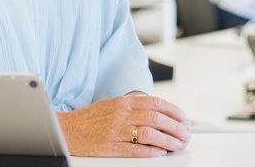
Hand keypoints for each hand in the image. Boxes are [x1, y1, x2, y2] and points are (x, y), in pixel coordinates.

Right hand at [57, 95, 189, 156]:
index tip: (184, 118)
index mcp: (124, 102)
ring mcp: (117, 131)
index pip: (156, 103)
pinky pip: (136, 150)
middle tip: (186, 134)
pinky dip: (151, 152)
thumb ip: (133, 106)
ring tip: (177, 145)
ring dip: (168, 141)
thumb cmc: (90, 118)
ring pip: (150, 134)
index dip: (174, 111)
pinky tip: (161, 153)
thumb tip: (157, 111)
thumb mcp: (112, 104)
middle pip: (157, 119)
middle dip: (176, 127)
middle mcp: (122, 114)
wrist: (68, 130)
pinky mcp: (111, 147)